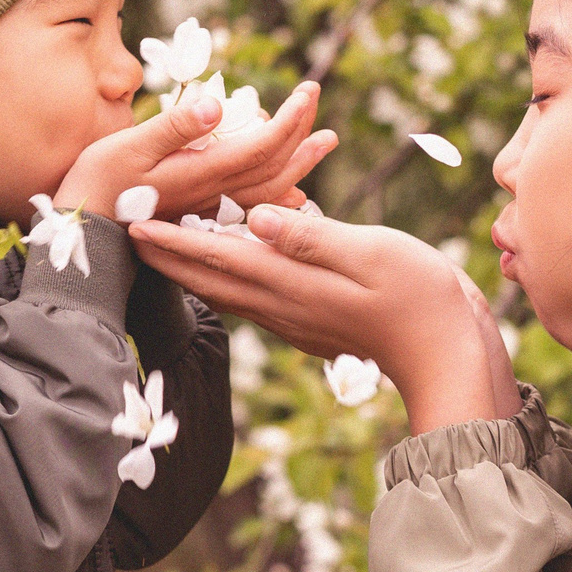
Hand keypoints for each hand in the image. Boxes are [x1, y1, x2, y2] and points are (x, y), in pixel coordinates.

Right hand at [56, 82, 333, 223]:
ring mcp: (210, 208)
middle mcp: (214, 195)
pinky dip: (277, 194)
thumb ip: (174, 128)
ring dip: (298, 163)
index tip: (309, 89)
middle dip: (301, 132)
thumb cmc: (97, 184)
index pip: (263, 146)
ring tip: (321, 141)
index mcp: (202, 173)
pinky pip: (252, 207)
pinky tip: (292, 192)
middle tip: (316, 97)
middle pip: (275, 166)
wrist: (82, 236)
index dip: (291, 119)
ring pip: (269, 189)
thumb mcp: (128, 146)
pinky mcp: (201, 215)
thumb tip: (217, 105)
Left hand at [128, 203, 519, 432]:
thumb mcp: (371, 253)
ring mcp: (295, 320)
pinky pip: (255, 295)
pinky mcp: (310, 323)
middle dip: (165, 255)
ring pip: (229, 290)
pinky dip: (228, 276)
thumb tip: (259, 217)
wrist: (448, 354)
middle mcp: (283, 307)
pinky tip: (226, 263)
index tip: (130, 222)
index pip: (217, 258)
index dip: (172, 239)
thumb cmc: (420, 297)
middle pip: (210, 280)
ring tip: (160, 245)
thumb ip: (312, 237)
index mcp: (292, 285)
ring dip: (191, 268)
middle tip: (124, 230)